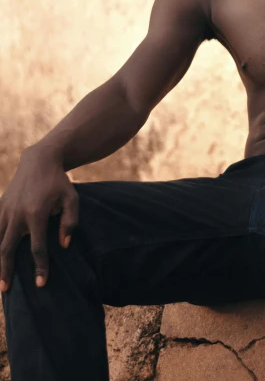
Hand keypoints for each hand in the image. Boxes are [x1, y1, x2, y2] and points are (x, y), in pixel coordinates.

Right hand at [0, 146, 78, 291]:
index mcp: (36, 214)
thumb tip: (64, 246)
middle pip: (7, 248)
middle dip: (6, 271)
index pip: (37, 247)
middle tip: (5, 290)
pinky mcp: (0, 205)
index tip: (41, 284)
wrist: (39, 160)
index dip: (40, 267)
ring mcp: (6, 209)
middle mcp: (17, 214)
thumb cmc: (59, 182)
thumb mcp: (71, 199)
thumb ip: (69, 222)